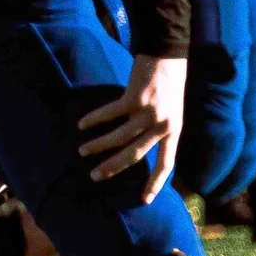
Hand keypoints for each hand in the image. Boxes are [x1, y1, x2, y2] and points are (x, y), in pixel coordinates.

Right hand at [78, 55, 186, 202]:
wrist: (169, 55)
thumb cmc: (167, 84)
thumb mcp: (169, 111)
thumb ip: (155, 129)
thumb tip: (132, 147)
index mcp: (174, 130)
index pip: (167, 163)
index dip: (156, 182)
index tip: (145, 200)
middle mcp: (164, 124)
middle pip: (136, 155)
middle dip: (113, 168)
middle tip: (94, 177)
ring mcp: (150, 112)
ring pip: (119, 138)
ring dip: (98, 146)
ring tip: (83, 151)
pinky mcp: (136, 98)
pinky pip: (110, 114)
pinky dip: (94, 120)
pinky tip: (82, 124)